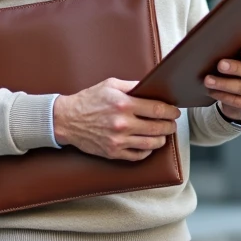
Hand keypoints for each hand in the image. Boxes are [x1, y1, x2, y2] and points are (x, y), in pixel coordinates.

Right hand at [53, 78, 180, 160]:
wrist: (66, 120)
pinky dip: (147, 151)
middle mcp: (123, 124)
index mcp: (123, 104)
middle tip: (172, 124)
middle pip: (158, 128)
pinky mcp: (113, 152)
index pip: (157, 109)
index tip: (175, 112)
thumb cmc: (88, 100)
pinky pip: (138, 155)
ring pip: (151, 144)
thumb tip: (152, 87)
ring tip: (163, 135)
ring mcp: (118, 140)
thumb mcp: (110, 85)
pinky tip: (148, 145)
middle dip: (169, 126)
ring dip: (161, 139)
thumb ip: (132, 85)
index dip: (170, 111)